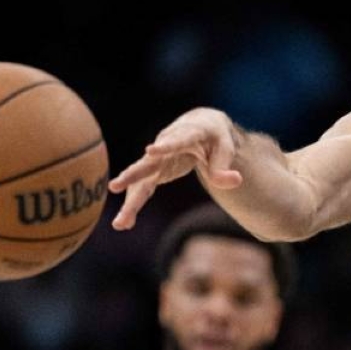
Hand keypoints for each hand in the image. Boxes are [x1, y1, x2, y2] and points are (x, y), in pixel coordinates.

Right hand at [109, 108, 242, 229]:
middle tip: (115, 186)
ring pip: (141, 181)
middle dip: (132, 175)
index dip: (166, 146)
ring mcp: (156, 159)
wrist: (199, 125)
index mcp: (187, 134)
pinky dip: (135, 204)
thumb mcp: (225, 147)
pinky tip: (125, 223)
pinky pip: (142, 189)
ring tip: (119, 223)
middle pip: (148, 163)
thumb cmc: (214, 137)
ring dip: (131, 202)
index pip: (176, 141)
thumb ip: (225, 166)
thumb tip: (235, 180)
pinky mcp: (154, 170)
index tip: (151, 151)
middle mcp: (165, 146)